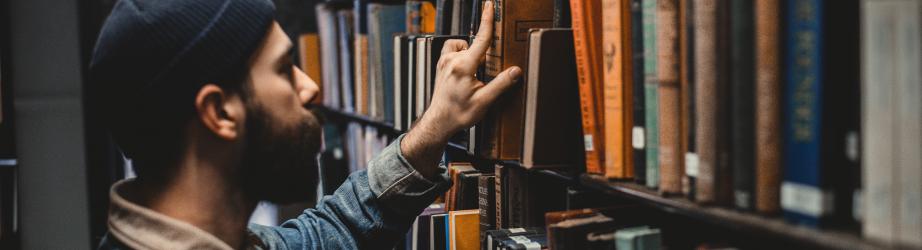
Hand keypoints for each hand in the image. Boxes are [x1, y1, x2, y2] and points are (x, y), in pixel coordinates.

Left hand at [401, 0, 520, 177]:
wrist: (440, 121)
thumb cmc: (460, 113)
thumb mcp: (485, 101)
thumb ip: (501, 84)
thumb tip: (516, 71)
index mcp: (463, 67)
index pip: (481, 39)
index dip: (488, 20)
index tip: (490, 5)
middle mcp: (451, 60)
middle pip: (476, 47)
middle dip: (484, 58)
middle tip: (482, 79)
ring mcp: (444, 61)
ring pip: (464, 47)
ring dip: (472, 55)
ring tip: (473, 75)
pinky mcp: (441, 64)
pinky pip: (454, 50)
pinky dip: (462, 55)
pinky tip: (465, 71)